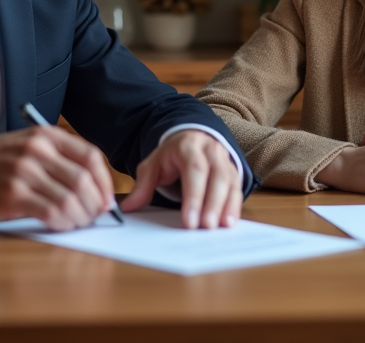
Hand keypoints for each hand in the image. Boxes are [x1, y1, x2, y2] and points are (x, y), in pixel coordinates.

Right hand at [0, 126, 114, 230]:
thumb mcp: (27, 144)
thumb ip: (57, 158)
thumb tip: (91, 186)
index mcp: (45, 136)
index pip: (90, 156)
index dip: (104, 181)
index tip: (107, 198)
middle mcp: (37, 151)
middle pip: (83, 180)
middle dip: (95, 203)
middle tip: (95, 216)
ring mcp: (25, 172)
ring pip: (70, 199)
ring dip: (80, 216)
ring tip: (78, 222)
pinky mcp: (13, 194)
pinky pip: (51, 212)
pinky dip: (63, 223)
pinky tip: (62, 225)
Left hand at [119, 130, 241, 229]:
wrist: (191, 136)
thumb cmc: (171, 155)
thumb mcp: (153, 164)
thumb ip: (143, 185)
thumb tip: (128, 208)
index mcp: (188, 146)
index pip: (194, 170)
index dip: (194, 196)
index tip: (189, 221)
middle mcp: (210, 150)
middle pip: (216, 176)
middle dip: (212, 204)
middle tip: (206, 227)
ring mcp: (224, 160)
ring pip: (230, 182)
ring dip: (226, 206)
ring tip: (221, 228)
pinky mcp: (233, 172)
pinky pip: (237, 188)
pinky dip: (235, 206)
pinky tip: (230, 222)